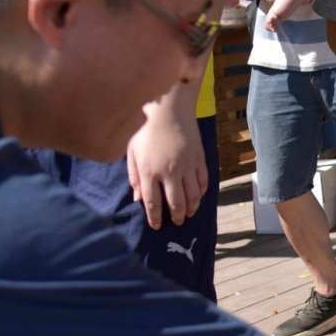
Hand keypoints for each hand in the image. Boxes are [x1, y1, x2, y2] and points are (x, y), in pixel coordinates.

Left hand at [127, 104, 205, 229]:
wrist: (170, 110)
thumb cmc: (146, 129)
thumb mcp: (132, 152)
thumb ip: (134, 176)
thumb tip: (137, 199)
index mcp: (149, 171)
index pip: (153, 203)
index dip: (155, 218)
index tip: (157, 225)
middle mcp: (169, 172)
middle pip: (176, 203)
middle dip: (176, 216)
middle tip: (177, 222)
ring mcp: (187, 166)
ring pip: (193, 195)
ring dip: (191, 207)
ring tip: (189, 213)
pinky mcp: (199, 159)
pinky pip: (203, 181)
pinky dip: (202, 192)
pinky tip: (198, 196)